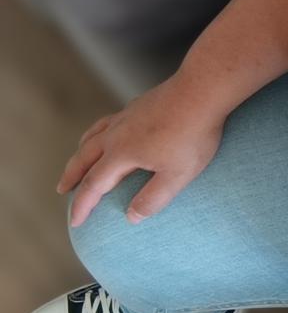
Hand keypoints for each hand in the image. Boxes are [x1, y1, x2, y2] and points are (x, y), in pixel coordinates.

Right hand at [57, 72, 227, 228]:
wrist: (201, 91)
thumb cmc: (193, 135)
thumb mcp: (177, 176)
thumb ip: (153, 199)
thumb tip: (131, 217)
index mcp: (121, 153)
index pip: (94, 184)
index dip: (83, 205)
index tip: (75, 221)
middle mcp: (116, 133)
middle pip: (84, 158)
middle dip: (72, 177)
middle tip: (62, 190)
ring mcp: (125, 116)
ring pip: (92, 136)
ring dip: (80, 153)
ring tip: (77, 162)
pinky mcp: (137, 105)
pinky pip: (107, 122)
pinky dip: (97, 132)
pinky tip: (107, 132)